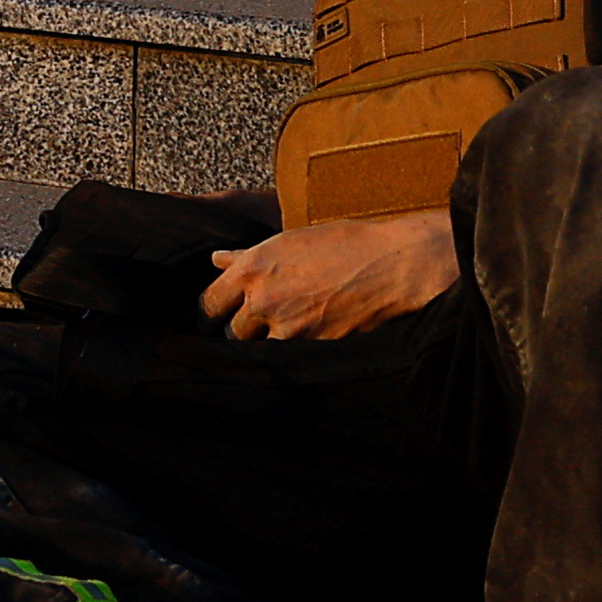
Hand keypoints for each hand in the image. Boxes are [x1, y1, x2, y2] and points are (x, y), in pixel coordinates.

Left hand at [204, 209, 457, 340]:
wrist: (392, 264)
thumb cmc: (343, 245)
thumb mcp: (289, 241)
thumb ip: (248, 256)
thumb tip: (217, 260)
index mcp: (252, 269)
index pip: (209, 305)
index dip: (210, 315)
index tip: (215, 320)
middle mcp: (263, 299)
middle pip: (232, 333)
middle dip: (241, 331)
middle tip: (254, 329)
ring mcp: (289, 326)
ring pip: (259, 350)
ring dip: (266, 346)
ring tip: (282, 336)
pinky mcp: (315, 346)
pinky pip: (288, 360)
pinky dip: (290, 357)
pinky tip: (301, 347)